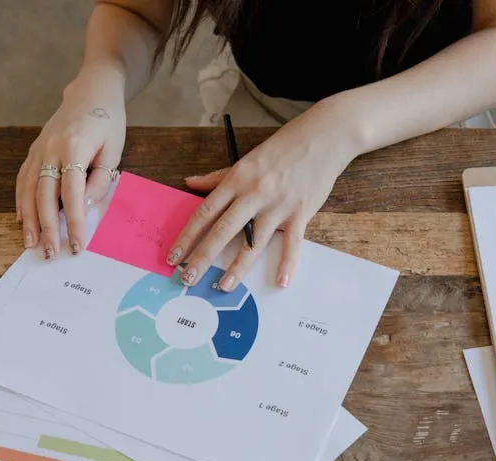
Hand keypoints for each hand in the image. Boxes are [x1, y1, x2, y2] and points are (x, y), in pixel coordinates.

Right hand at [17, 68, 125, 257]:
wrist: (91, 92)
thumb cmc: (108, 123)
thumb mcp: (114, 150)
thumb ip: (101, 179)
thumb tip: (85, 206)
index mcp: (74, 149)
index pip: (72, 194)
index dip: (73, 222)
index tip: (76, 245)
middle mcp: (50, 150)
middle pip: (44, 196)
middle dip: (46, 228)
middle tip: (50, 254)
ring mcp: (38, 150)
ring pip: (28, 190)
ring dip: (29, 220)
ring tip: (30, 244)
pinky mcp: (34, 150)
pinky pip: (23, 179)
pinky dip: (21, 201)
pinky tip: (22, 220)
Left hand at [166, 103, 357, 289]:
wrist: (321, 138)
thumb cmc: (282, 149)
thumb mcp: (245, 160)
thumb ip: (217, 177)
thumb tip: (190, 183)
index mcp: (236, 180)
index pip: (205, 212)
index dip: (187, 236)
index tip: (174, 255)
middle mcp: (253, 194)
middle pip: (222, 231)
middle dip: (203, 257)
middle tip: (187, 278)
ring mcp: (277, 206)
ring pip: (253, 242)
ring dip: (237, 267)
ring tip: (223, 287)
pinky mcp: (300, 213)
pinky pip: (292, 243)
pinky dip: (287, 264)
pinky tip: (281, 282)